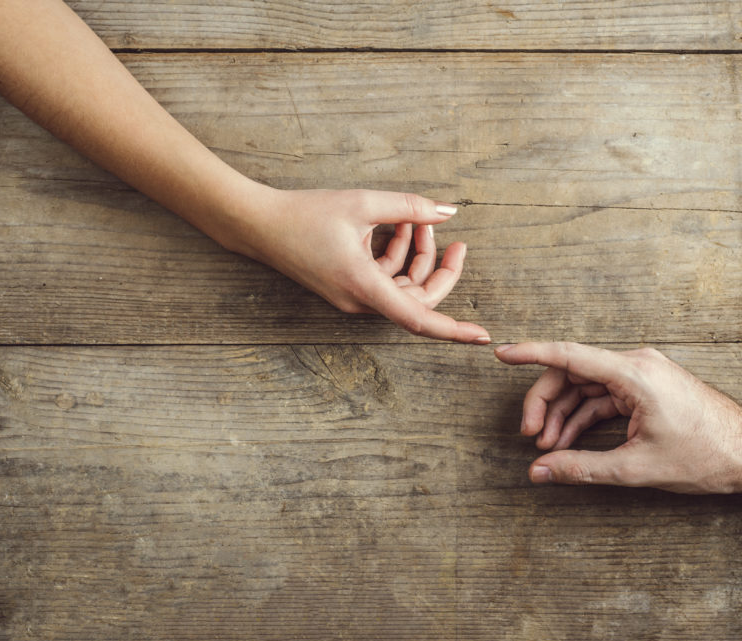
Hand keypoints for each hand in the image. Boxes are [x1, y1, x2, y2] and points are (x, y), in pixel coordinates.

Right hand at [235, 188, 489, 343]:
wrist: (259, 225)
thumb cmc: (305, 214)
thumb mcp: (363, 203)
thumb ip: (410, 208)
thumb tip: (448, 212)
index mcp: (364, 286)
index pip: (419, 318)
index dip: (453, 330)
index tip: (482, 337)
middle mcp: (360, 301)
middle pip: (419, 298)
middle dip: (440, 268)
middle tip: (452, 238)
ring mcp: (354, 298)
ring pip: (404, 287)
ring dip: (417, 257)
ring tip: (413, 220)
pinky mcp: (349, 289)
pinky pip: (386, 281)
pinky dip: (398, 257)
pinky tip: (398, 226)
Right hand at [495, 342, 741, 492]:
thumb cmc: (706, 456)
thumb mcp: (637, 467)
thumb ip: (582, 468)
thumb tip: (540, 472)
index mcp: (634, 373)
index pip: (570, 355)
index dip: (531, 353)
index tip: (501, 353)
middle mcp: (636, 365)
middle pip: (572, 373)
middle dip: (545, 403)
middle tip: (529, 437)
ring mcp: (642, 376)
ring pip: (586, 387)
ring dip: (563, 415)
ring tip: (547, 448)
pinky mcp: (647, 390)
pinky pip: (604, 398)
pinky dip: (584, 418)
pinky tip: (568, 443)